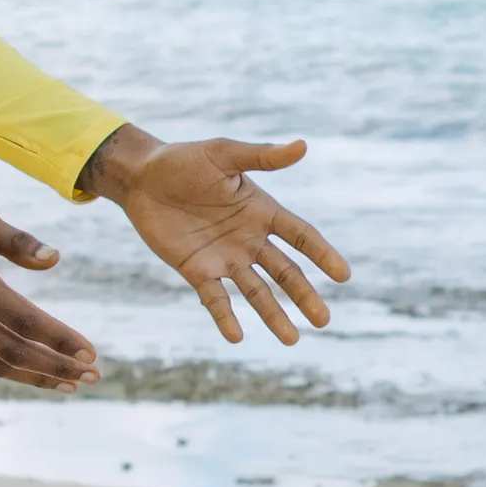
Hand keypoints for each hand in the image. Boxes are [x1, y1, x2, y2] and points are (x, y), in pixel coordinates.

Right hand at [0, 178, 98, 390]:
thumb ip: (16, 240)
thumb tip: (55, 260)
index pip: (25, 321)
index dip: (60, 340)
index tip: (90, 354)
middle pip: (16, 353)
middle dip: (57, 368)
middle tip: (93, 378)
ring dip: (36, 377)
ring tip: (69, 385)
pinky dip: (8, 371)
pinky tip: (31, 373)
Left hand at [80, 126, 350, 346]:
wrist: (142, 178)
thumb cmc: (184, 161)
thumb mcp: (224, 154)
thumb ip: (262, 157)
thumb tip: (303, 146)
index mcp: (262, 211)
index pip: (300, 236)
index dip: (322, 254)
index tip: (343, 276)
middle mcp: (249, 239)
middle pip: (285, 272)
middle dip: (304, 296)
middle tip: (323, 321)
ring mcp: (225, 258)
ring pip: (257, 292)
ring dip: (274, 315)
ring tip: (292, 340)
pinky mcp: (198, 271)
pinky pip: (216, 299)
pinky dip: (226, 318)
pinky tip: (237, 337)